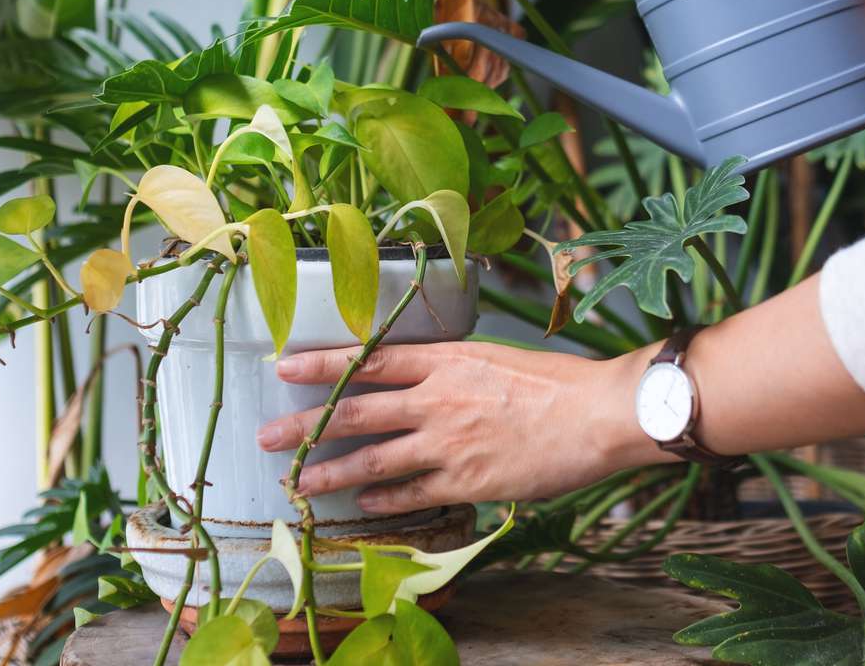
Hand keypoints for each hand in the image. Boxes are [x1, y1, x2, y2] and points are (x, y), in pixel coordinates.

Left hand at [256, 341, 662, 515]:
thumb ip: (454, 370)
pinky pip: (412, 493)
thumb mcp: (496, 357)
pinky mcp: (466, 480)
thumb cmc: (556, 382)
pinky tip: (364, 506)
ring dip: (331, 473)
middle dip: (304, 425)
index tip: (285, 368)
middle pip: (354, 410)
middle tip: (268, 437)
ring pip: (373, 459)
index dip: (323, 365)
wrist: (596, 413)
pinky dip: (384, 501)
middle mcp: (437, 398)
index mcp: (446, 359)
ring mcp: (448, 441)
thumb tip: (425, 381)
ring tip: (298, 483)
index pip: (369, 359)